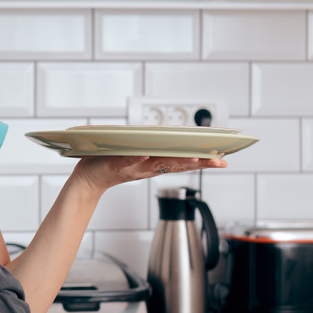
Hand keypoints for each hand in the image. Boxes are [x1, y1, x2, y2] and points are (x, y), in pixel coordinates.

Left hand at [73, 155, 226, 192]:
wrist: (90, 177)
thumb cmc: (113, 162)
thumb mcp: (140, 156)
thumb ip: (156, 150)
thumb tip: (175, 135)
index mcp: (155, 163)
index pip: (183, 160)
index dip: (202, 160)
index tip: (222, 158)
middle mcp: (148, 166)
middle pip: (177, 163)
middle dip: (198, 162)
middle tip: (217, 160)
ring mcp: (134, 166)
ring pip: (158, 164)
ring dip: (175, 161)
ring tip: (192, 158)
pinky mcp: (116, 165)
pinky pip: (128, 162)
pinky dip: (137, 159)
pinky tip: (147, 155)